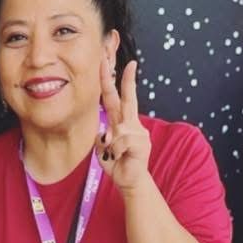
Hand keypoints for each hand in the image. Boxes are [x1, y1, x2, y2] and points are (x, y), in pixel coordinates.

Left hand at [96, 58, 150, 192]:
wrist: (128, 180)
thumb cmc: (115, 163)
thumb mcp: (101, 148)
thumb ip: (101, 137)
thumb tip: (106, 133)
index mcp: (120, 121)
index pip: (115, 97)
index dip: (113, 80)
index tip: (113, 62)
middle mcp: (131, 123)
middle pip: (126, 98)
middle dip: (126, 79)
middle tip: (130, 62)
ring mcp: (138, 132)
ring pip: (117, 130)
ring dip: (110, 146)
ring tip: (115, 156)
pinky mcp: (142, 142)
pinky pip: (121, 142)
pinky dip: (115, 152)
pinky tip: (121, 157)